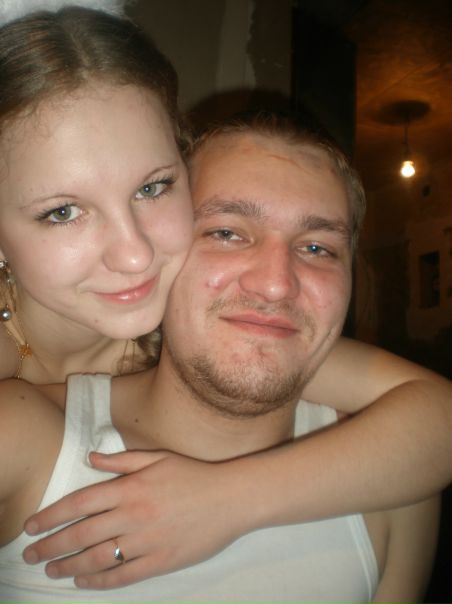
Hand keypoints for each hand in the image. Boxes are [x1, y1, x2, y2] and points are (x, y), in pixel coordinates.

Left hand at [22, 450, 248, 588]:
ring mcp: (146, 541)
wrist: (230, 497)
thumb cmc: (193, 474)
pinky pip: (123, 576)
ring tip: (52, 569)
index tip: (32, 526)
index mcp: (130, 488)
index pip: (80, 503)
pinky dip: (99, 582)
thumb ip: (121, 461)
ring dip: (69, 566)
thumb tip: (90, 458)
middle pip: (81, 534)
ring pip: (97, 558)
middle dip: (51, 545)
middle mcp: (133, 515)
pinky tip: (84, 583)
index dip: (52, 516)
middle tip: (31, 554)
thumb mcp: (157, 457)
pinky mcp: (161, 561)